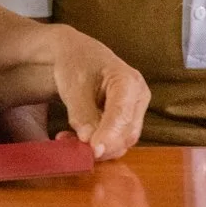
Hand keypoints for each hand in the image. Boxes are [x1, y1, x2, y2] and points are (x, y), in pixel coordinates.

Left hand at [50, 28, 150, 160]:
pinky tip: (72, 139)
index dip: (109, 135)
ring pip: (122, 141)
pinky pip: (115, 141)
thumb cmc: (77, 64)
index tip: (93, 150)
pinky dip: (94, 145)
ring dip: (96, 148)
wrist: (77, 56)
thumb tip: (89, 141)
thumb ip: (82, 115)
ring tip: (66, 140)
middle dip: (102, 146)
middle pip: (127, 133)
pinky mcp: (126, 122)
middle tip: (73, 148)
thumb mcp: (74, 87)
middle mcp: (138, 97)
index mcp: (128, 81)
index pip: (122, 114)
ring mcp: (134, 111)